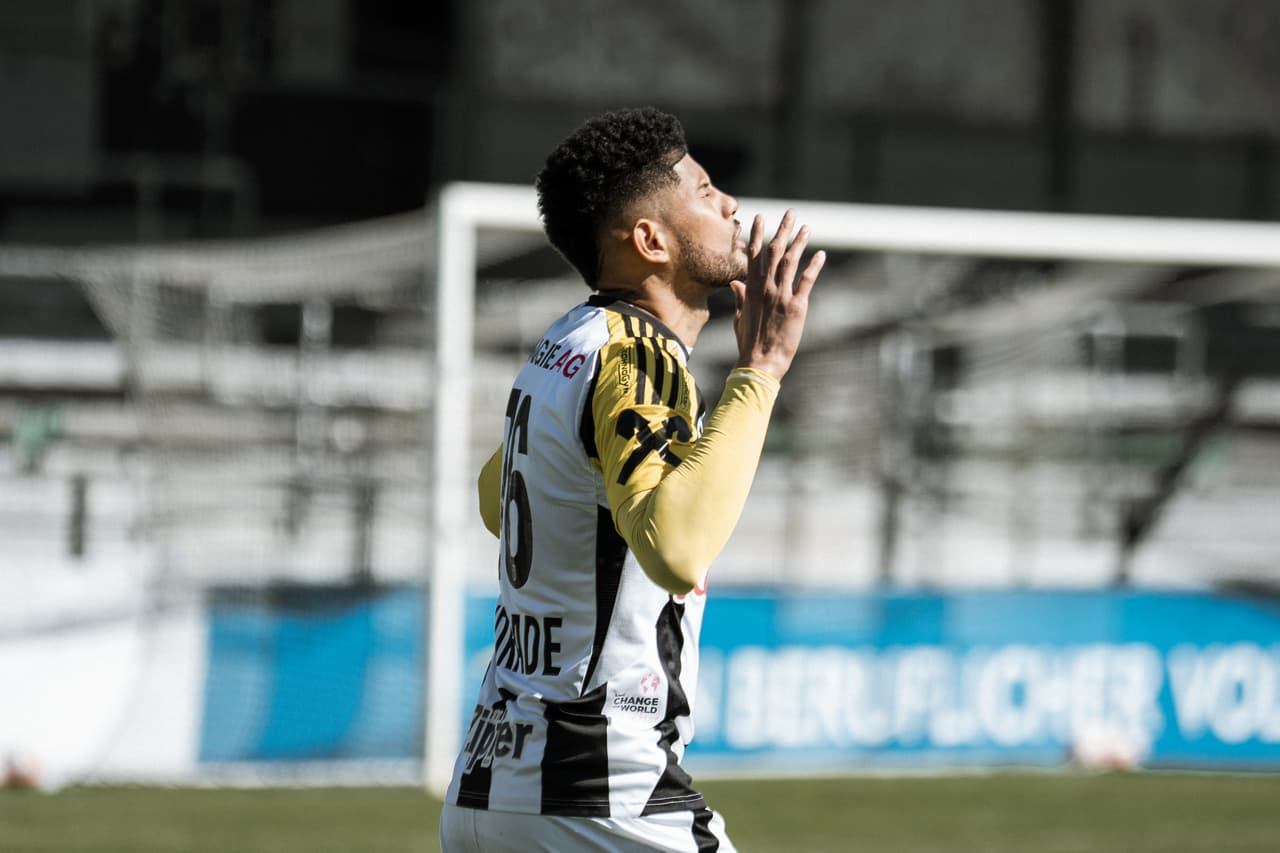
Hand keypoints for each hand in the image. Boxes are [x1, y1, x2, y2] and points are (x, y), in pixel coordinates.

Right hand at [729, 210, 825, 380]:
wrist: (759, 361)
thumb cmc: (748, 342)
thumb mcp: (741, 317)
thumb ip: (740, 297)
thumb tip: (735, 282)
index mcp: (751, 288)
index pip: (754, 255)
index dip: (758, 234)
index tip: (761, 218)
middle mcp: (765, 287)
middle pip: (774, 251)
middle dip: (783, 230)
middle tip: (791, 213)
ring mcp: (781, 295)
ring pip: (790, 261)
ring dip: (799, 242)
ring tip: (807, 227)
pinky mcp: (796, 306)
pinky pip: (806, 281)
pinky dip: (814, 266)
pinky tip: (821, 254)